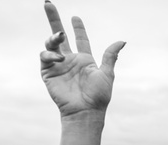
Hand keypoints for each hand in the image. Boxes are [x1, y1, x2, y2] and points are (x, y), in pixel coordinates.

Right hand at [40, 1, 125, 118]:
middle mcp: (70, 60)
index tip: (76, 17)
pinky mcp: (48, 72)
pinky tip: (59, 57)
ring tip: (59, 35)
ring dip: (53, 37)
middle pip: (59, 36)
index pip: (80, 40)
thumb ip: (110, 56)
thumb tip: (122, 41)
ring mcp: (58, 66)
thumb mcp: (107, 74)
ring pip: (50, 44)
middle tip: (48, 3)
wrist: (85, 111)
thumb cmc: (99, 96)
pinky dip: (50, 53)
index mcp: (85, 60)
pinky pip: (45, 56)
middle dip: (54, 20)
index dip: (78, 28)